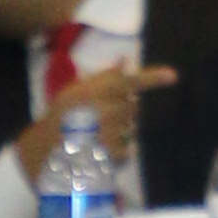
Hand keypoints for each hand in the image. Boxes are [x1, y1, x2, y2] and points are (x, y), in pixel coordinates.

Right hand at [16, 60, 171, 184]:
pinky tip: (100, 152)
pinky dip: (118, 154)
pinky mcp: (109, 156)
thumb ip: (102, 78)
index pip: (131, 82)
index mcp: (98, 92)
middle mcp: (106, 111)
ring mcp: (109, 135)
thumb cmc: (58, 119)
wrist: (43, 153)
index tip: (174, 77)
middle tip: (101, 118)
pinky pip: (126, 151)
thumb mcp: (75, 91)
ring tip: (97, 137)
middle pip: (133, 107)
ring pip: (131, 129)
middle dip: (123, 111)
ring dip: (120, 132)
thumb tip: (125, 61)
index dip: (154, 78)